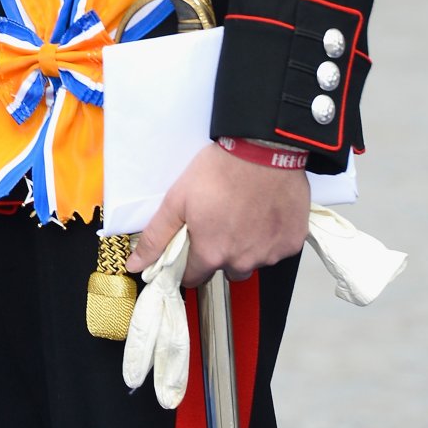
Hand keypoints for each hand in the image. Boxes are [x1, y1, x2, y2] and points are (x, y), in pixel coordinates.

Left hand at [127, 141, 309, 288]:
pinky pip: (276, 248)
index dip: (190, 262)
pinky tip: (264, 212)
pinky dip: (270, 236)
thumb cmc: (219, 171)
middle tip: (220, 221)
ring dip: (247, 245)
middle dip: (220, 252)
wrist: (261, 150)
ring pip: (252, 260)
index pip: (194, 277)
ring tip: (243, 213)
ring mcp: (270, 253)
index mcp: (212, 254)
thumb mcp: (177, 200)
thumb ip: (156, 237)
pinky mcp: (291, 242)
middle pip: (225, 269)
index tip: (193, 243)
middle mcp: (242, 261)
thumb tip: (136, 264)